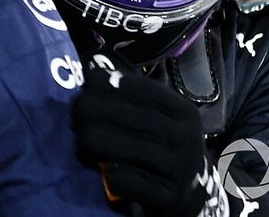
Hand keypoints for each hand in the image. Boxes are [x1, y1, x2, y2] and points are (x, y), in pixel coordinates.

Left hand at [72, 55, 226, 216]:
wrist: (194, 199)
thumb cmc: (164, 152)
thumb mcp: (160, 122)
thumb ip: (132, 99)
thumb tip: (92, 69)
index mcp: (184, 113)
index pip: (148, 92)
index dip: (116, 84)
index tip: (87, 82)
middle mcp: (189, 138)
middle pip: (141, 119)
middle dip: (102, 112)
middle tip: (75, 112)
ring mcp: (185, 170)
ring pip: (139, 151)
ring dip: (103, 142)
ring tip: (79, 139)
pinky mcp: (174, 199)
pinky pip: (141, 186)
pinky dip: (119, 178)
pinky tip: (102, 172)